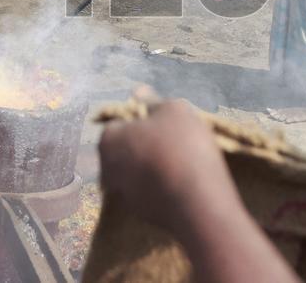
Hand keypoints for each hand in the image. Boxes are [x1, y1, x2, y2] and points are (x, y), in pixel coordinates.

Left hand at [98, 100, 229, 231]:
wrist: (199, 203)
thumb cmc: (182, 146)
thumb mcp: (173, 109)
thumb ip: (152, 100)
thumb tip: (137, 91)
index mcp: (107, 140)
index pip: (120, 122)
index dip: (142, 120)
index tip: (165, 123)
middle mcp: (107, 168)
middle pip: (126, 147)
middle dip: (144, 143)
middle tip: (174, 141)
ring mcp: (122, 195)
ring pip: (137, 171)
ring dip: (152, 165)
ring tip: (182, 162)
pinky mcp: (141, 214)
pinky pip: (150, 191)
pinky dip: (161, 185)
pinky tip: (182, 182)